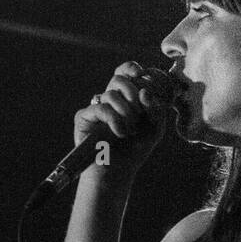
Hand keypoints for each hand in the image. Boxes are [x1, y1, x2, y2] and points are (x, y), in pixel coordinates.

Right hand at [72, 60, 173, 192]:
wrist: (117, 172)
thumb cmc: (135, 150)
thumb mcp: (155, 128)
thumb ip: (156, 108)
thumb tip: (144, 91)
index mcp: (126, 97)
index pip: (126, 71)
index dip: (133, 69)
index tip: (142, 76)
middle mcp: (109, 100)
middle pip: (118, 79)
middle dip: (132, 93)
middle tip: (138, 113)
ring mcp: (95, 108)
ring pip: (111, 94)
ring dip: (126, 112)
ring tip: (130, 129)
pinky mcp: (84, 117)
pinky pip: (101, 108)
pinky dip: (115, 120)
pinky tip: (120, 133)